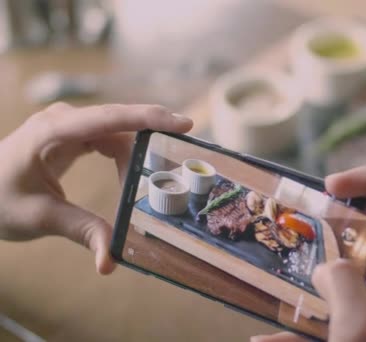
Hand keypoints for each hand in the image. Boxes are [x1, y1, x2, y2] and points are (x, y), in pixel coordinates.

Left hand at [0, 102, 192, 273]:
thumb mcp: (39, 218)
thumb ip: (81, 233)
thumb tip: (111, 262)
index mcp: (52, 131)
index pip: (110, 119)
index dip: (149, 119)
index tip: (183, 124)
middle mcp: (63, 120)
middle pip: (120, 123)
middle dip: (153, 136)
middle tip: (181, 157)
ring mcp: (68, 125)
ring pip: (118, 132)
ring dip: (136, 157)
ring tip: (147, 184)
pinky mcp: (72, 134)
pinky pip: (109, 138)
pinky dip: (124, 157)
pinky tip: (132, 175)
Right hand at [252, 166, 365, 341]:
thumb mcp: (360, 333)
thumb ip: (343, 285)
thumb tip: (327, 265)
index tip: (333, 186)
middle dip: (347, 210)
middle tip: (311, 209)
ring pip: (364, 254)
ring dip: (327, 250)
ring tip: (295, 247)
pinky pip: (345, 293)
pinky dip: (315, 300)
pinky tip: (273, 334)